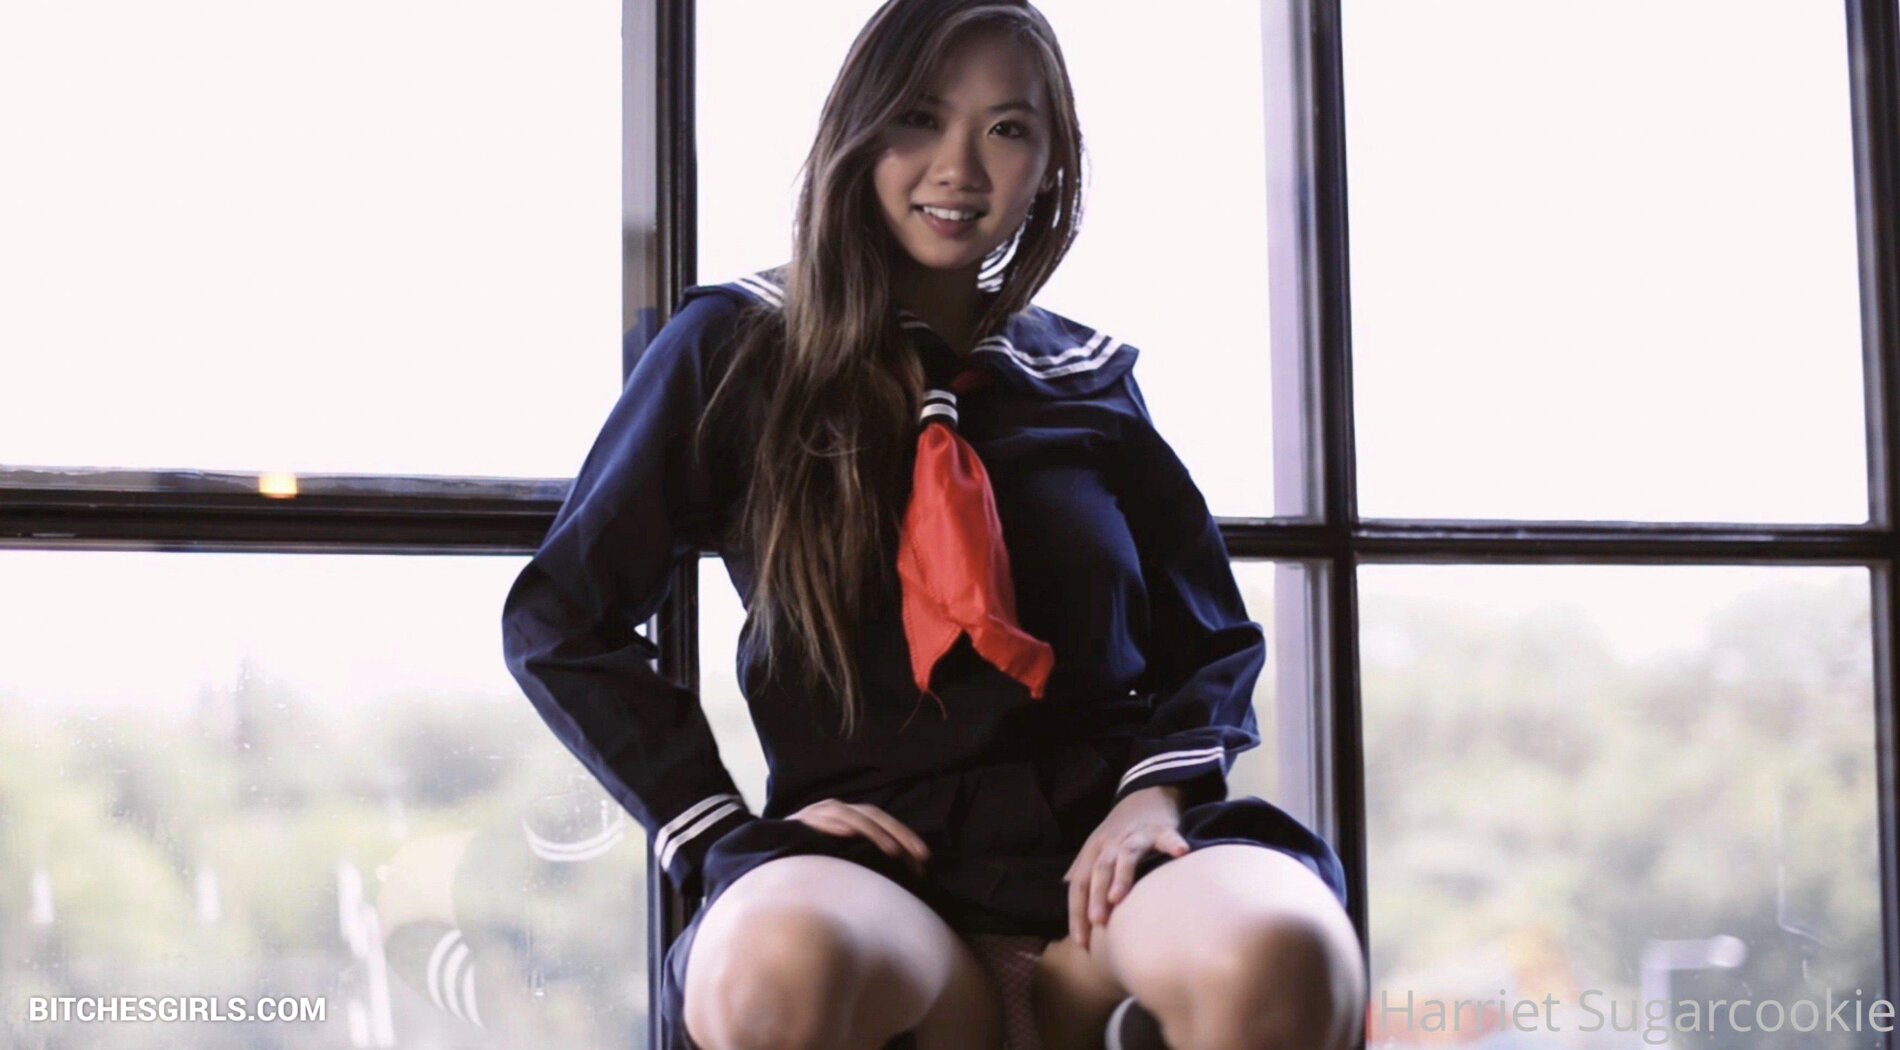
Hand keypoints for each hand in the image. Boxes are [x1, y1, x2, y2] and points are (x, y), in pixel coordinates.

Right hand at [788, 798, 930, 877]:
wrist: (767, 851)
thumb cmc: (810, 861)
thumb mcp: (842, 860)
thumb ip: (864, 862)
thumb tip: (899, 877)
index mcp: (851, 819)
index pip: (885, 823)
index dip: (906, 838)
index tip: (925, 860)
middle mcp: (839, 810)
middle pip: (875, 816)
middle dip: (900, 834)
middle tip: (919, 855)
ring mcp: (821, 812)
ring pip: (854, 815)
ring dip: (875, 832)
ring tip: (892, 850)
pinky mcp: (803, 819)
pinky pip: (822, 818)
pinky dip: (836, 823)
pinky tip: (848, 832)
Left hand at [1063, 785, 1189, 949]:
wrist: (1145, 794)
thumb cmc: (1119, 833)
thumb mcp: (1097, 849)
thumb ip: (1083, 871)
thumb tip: (1064, 889)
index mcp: (1093, 852)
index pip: (1079, 884)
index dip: (1077, 912)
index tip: (1080, 941)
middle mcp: (1111, 844)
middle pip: (1100, 870)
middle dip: (1096, 896)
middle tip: (1097, 921)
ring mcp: (1136, 836)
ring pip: (1126, 854)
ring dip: (1121, 875)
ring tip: (1119, 897)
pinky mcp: (1161, 829)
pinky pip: (1167, 837)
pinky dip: (1172, 843)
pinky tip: (1181, 853)